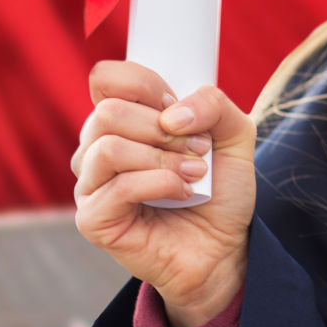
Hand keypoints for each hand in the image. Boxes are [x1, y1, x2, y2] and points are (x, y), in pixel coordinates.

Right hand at [72, 61, 257, 326]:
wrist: (225, 247)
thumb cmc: (222, 189)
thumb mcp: (235, 135)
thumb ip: (215, 104)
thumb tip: (172, 114)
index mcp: (124, 121)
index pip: (106, 79)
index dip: (143, 82)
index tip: (175, 102)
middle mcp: (98, 148)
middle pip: (108, 111)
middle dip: (162, 127)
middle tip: (197, 149)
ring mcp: (91, 185)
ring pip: (108, 147)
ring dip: (162, 157)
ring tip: (195, 173)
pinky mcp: (93, 219)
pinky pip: (116, 188)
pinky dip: (160, 184)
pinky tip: (183, 194)